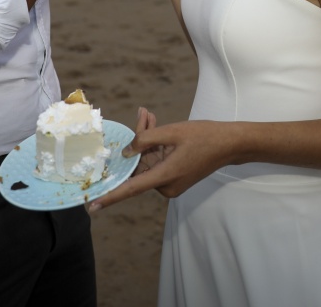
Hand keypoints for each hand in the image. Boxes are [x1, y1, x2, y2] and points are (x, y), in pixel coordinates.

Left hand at [88, 119, 231, 211]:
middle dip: (137, 141)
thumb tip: (125, 153)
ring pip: (147, 161)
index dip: (110, 196)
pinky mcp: (174, 178)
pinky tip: (153, 124)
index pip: (131, 188)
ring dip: (146, 140)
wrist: (229, 144)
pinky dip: (154, 146)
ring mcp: (171, 183)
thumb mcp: (171, 132)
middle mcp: (166, 185)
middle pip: (139, 165)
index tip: (92, 205)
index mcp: (165, 176)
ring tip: (149, 115)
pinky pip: (156, 161)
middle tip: (143, 115)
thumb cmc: (203, 136)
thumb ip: (145, 140)